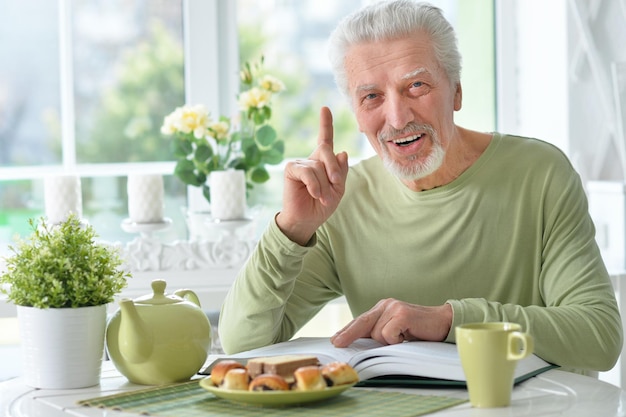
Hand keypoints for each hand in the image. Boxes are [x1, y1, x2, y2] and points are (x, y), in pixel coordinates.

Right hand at [276, 106, 348, 244]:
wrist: (306, 220)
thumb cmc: (321, 205)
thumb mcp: (338, 189)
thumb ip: (341, 172)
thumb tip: (342, 152)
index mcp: (322, 162)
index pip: (325, 139)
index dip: (325, 124)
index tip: (325, 108)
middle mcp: (310, 159)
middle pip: (326, 150)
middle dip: (333, 168)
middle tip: (336, 185)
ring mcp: (300, 163)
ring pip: (318, 166)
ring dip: (324, 185)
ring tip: (322, 197)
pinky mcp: (291, 170)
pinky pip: (307, 172)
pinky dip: (315, 185)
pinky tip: (315, 194)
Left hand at [330, 299, 452, 347]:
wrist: (444, 323)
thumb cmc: (420, 331)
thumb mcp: (396, 332)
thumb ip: (380, 333)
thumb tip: (359, 345)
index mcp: (383, 308)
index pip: (361, 320)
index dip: (347, 331)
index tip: (336, 340)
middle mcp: (386, 305)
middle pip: (361, 322)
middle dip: (348, 334)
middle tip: (337, 343)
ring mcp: (394, 308)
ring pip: (377, 333)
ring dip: (388, 342)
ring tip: (404, 338)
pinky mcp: (402, 314)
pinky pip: (388, 334)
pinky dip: (396, 341)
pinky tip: (407, 336)